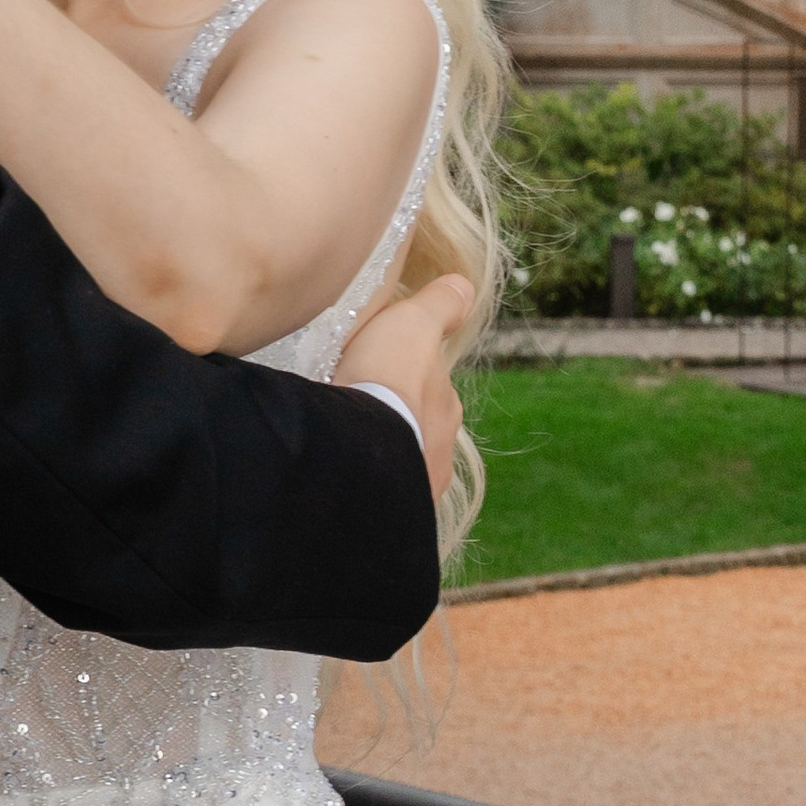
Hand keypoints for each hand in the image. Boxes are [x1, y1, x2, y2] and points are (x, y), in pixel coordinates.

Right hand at [336, 271, 472, 504]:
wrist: (358, 453)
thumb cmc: (385, 382)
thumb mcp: (411, 324)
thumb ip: (439, 305)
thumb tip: (466, 287)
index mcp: (445, 407)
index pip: (431, 390)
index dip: (406, 380)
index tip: (375, 375)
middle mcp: (440, 452)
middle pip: (417, 432)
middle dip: (393, 425)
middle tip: (354, 415)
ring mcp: (416, 490)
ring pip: (397, 467)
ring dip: (376, 458)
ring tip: (342, 450)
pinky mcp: (392, 519)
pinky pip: (378, 498)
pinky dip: (363, 487)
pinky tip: (339, 479)